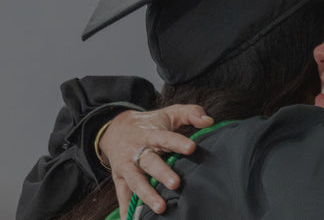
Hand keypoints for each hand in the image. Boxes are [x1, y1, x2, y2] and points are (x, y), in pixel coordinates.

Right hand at [98, 104, 213, 216]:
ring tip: (160, 208)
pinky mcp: (119, 179)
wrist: (114, 129)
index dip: (178, 142)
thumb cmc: (149, 124)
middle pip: (149, 162)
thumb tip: (209, 120)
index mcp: (150, 134)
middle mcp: (136, 150)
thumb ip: (190, 113)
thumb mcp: (168, 114)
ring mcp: (126, 166)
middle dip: (161, 173)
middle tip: (176, 183)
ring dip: (146, 194)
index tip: (192, 148)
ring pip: (135, 181)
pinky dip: (126, 210)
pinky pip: (122, 196)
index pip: (164, 137)